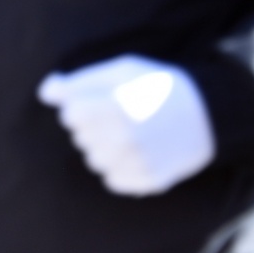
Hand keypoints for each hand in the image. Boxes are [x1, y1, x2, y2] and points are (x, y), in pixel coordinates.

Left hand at [38, 54, 214, 195]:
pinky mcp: (149, 181)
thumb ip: (78, 82)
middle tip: (121, 116)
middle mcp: (126, 138)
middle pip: (80, 138)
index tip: (101, 101)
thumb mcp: (119, 71)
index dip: (81, 106)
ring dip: (104, 148)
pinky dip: (119, 168)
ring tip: (129, 134)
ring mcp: (139, 162)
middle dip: (93, 126)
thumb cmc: (156, 87)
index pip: (70, 115)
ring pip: (93, 160)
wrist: (208, 115)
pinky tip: (136, 152)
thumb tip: (45, 93)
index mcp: (116, 106)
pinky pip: (111, 179)